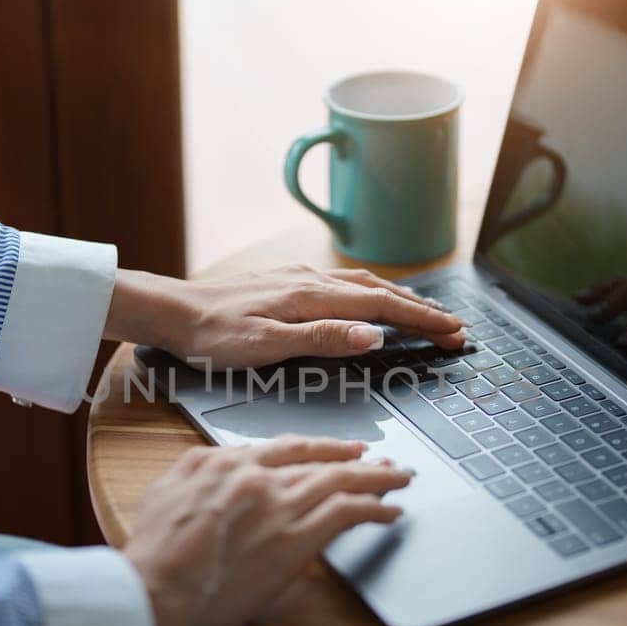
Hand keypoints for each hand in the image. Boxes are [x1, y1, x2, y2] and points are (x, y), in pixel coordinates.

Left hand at [105, 264, 464, 367]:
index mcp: (312, 297)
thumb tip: (372, 335)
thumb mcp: (267, 346)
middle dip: (423, 311)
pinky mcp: (286, 283)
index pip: (383, 307)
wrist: (171, 312)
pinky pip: (344, 283)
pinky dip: (372, 292)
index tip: (454, 333)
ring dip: (400, 300)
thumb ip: (322, 339)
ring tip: (426, 313)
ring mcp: (299, 279)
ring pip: (364, 284)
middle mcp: (311, 281)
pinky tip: (371, 300)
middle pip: (382, 292)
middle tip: (455, 329)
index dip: (423, 321)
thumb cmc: (212, 336)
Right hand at [122, 435, 410, 625]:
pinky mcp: (295, 540)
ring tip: (398, 480)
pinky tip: (390, 512)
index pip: (285, 448)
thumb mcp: (163, 493)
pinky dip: (374, 508)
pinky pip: (347, 513)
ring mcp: (277, 506)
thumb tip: (216, 469)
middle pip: (319, 460)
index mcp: (222, 462)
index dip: (318, 448)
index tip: (338, 450)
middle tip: (381, 460)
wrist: (150, 592)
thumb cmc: (149, 557)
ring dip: (375, 479)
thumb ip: (197, 472)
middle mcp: (255, 477)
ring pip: (341, 481)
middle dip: (355, 460)